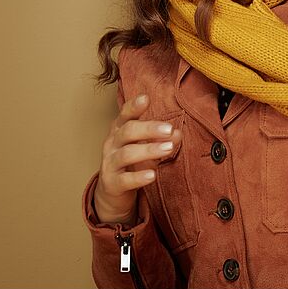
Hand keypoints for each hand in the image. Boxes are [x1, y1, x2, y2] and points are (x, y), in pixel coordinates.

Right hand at [92, 94, 179, 224]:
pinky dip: (138, 177)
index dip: (134, 106)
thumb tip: (177, 133)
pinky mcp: (112, 183)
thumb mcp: (146, 147)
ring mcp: (110, 164)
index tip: (146, 98)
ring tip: (168, 148)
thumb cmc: (131, 162)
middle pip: (128, 131)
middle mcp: (112, 144)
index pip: (125, 115)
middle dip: (149, 128)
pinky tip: (152, 175)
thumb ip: (161, 139)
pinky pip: (124, 179)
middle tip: (169, 128)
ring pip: (127, 154)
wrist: (112, 190)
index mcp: (120, 131)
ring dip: (149, 150)